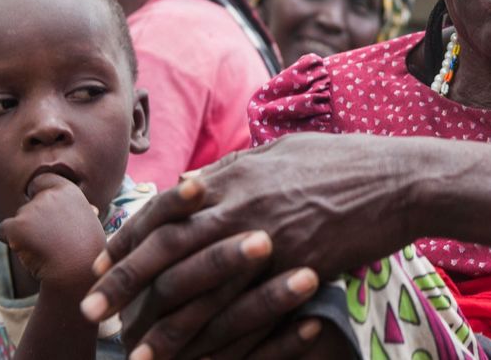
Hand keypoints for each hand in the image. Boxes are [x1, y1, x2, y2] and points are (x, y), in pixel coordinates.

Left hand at [0, 173, 105, 291]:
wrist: (76, 271)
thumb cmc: (88, 252)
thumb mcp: (91, 224)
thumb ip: (80, 212)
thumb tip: (92, 209)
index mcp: (69, 191)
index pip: (42, 180)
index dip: (40, 194)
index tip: (47, 212)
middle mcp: (49, 196)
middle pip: (27, 204)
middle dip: (33, 221)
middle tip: (51, 239)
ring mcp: (31, 210)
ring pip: (16, 220)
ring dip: (24, 234)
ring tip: (45, 248)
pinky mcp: (16, 225)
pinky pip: (3, 232)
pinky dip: (11, 242)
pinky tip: (29, 251)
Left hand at [83, 133, 417, 358]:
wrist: (397, 181)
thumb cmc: (343, 161)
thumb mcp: (281, 151)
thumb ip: (234, 169)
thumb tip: (192, 182)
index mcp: (233, 174)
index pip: (162, 209)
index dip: (126, 239)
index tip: (99, 264)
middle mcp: (241, 206)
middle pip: (166, 251)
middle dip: (123, 283)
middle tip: (93, 312)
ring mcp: (268, 240)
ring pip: (200, 289)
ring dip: (163, 324)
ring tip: (135, 352)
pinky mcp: (296, 270)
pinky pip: (248, 310)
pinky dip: (218, 336)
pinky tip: (200, 355)